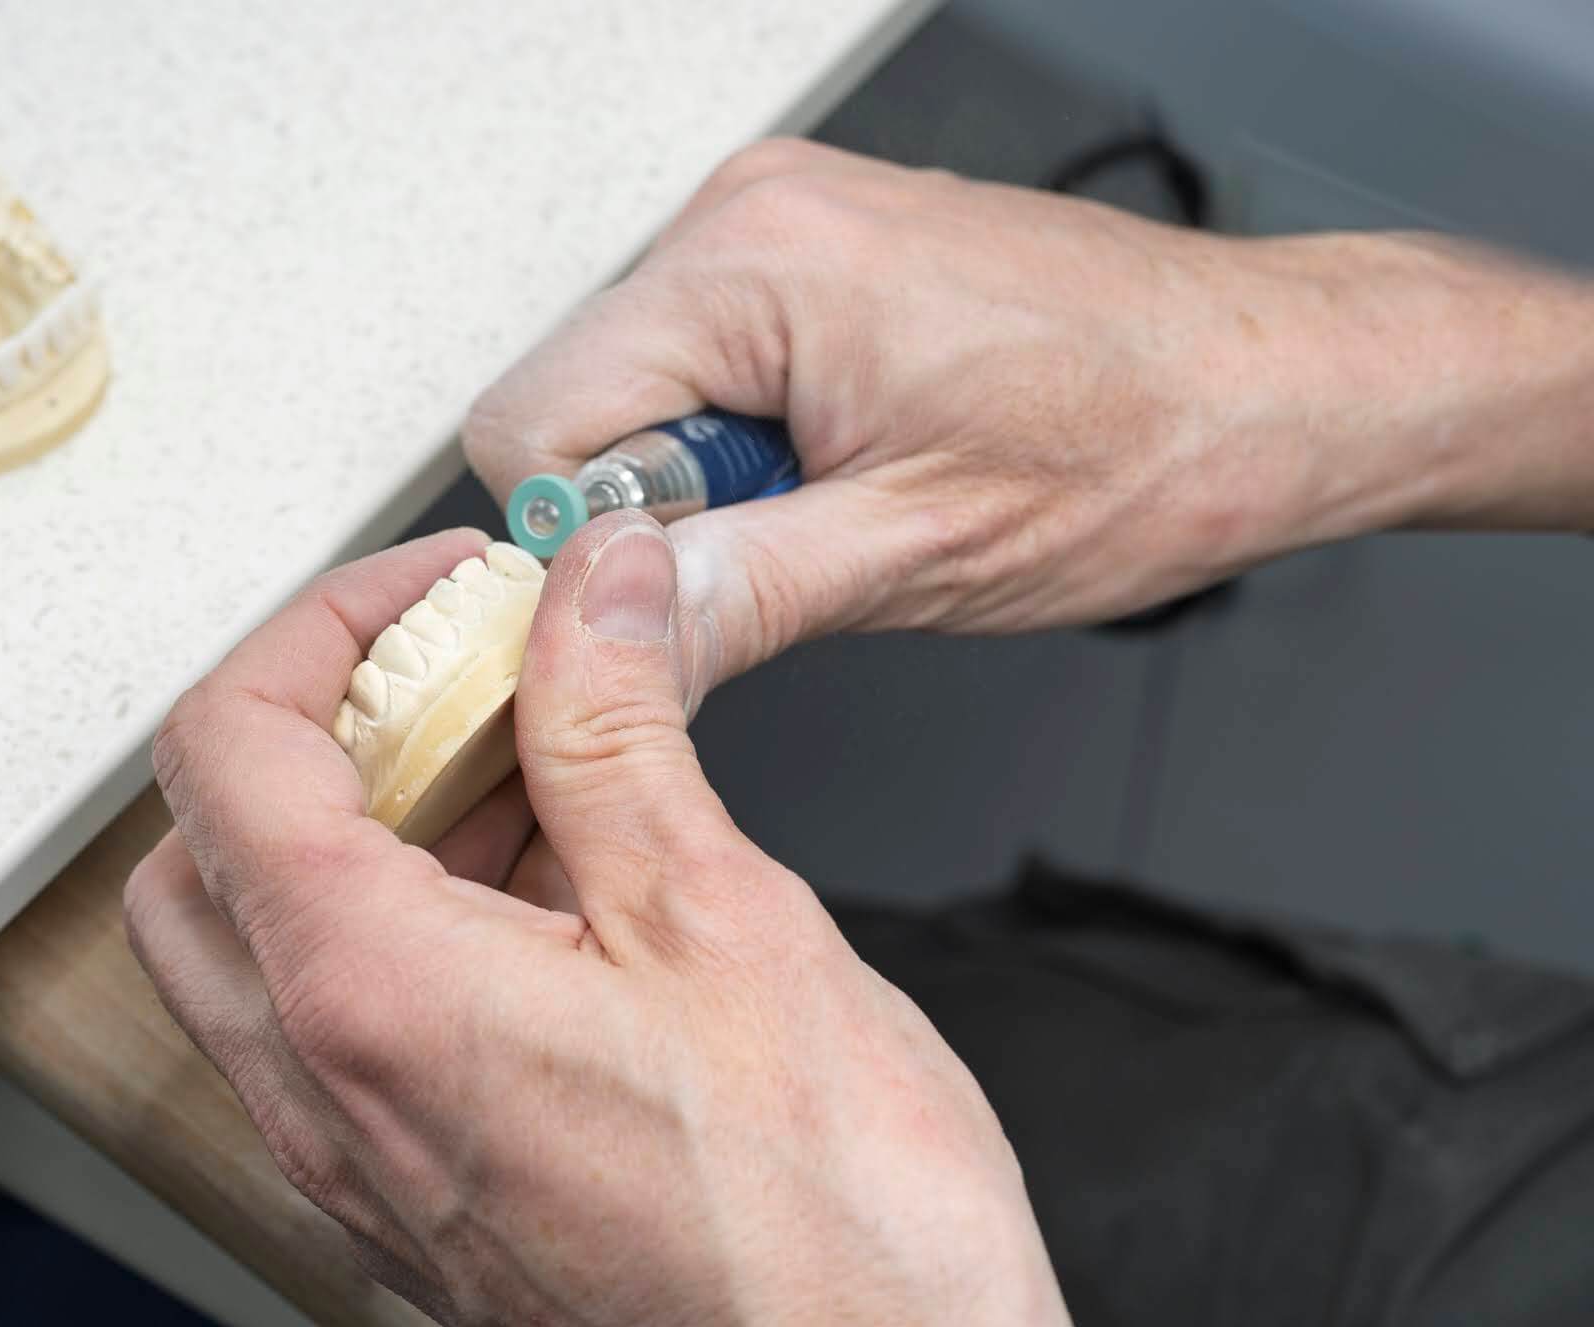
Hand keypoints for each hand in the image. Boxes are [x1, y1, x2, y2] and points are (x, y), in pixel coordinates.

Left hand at [127, 519, 1069, 1326]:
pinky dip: (406, 918)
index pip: (230, 748)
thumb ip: (621, 726)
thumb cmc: (827, 1227)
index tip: (441, 592)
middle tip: (462, 672)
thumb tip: (595, 590)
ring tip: (537, 764)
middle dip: (319, 723)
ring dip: (366, 821)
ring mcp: (364, 1160)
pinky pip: (346, 1024)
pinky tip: (555, 883)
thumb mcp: (723, 917)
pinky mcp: (420, 1196)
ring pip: (267, 941)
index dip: (323, 627)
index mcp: (373, 997)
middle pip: (207, 846)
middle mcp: (329, 1094)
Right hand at [464, 138, 1593, 679]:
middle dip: (660, 507)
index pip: (529, 422)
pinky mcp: (811, 246)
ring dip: (713, 476)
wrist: (1271, 380)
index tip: (674, 594)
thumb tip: (599, 640)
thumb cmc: (1143, 440)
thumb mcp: (916, 555)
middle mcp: (752, 212)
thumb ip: (730, 596)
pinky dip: (751, 434)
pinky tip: (852, 457)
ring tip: (846, 495)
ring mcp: (781, 218)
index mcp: (755, 264)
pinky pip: (702, 359)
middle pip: (576, 402)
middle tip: (797, 542)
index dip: (580, 543)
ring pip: (636, 389)